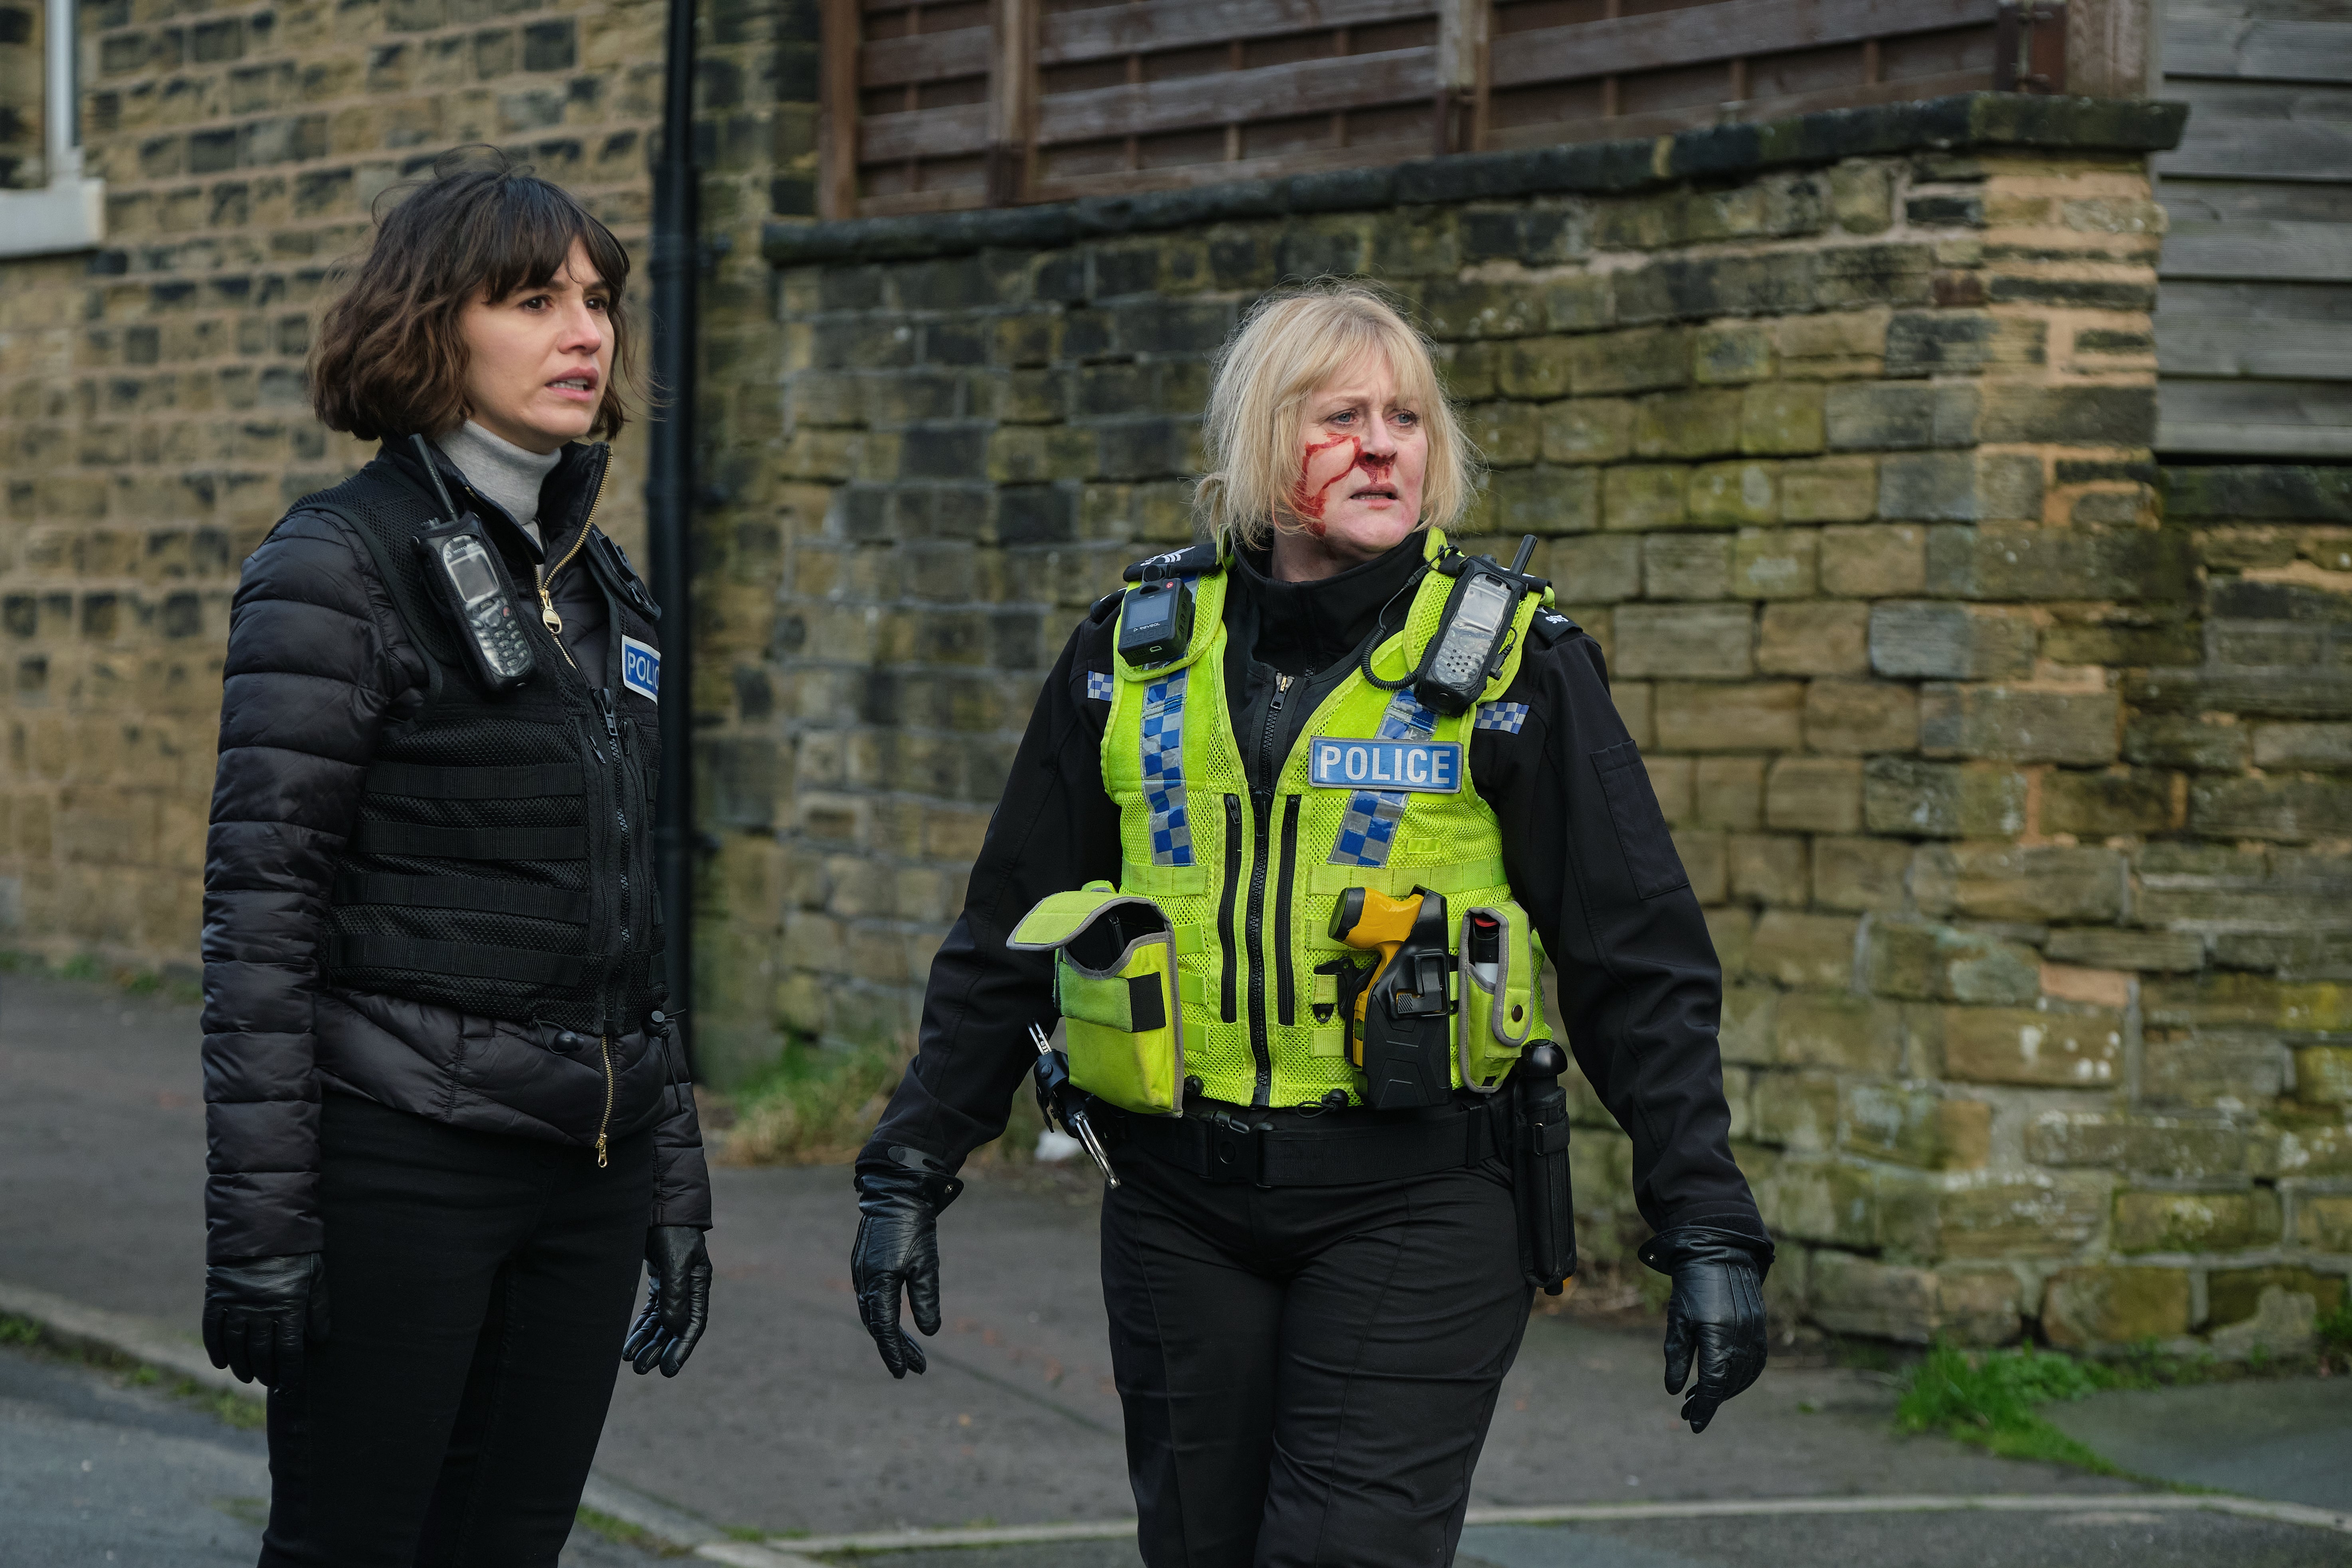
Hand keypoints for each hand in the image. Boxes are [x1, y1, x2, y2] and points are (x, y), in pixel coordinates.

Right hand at [202, 1253, 329, 1391]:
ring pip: (236, 1346)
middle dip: (266, 1372)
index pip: (289, 1350)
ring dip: (241, 1366)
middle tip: (269, 1381)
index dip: (289, 1371)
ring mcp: (236, 1305)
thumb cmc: (295, 1251)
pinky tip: (221, 1363)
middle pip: (261, 1352)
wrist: (261, 1225)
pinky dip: (216, 1350)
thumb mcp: (315, 1275)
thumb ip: (318, 1307)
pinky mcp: (217, 1297)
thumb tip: (319, 1338)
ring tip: (247, 1377)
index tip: (289, 1385)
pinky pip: (213, 1330)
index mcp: (289, 1305)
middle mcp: (260, 1310)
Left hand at [623, 1226, 711, 1376]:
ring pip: (660, 1321)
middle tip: (642, 1369)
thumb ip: (674, 1295)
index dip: (681, 1349)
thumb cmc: (670, 1230)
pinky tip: (630, 1342)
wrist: (656, 1202)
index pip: (693, 1325)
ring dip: (648, 1341)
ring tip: (632, 1361)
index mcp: (698, 1284)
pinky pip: (650, 1310)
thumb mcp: (674, 1261)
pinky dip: (641, 1326)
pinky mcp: (658, 1278)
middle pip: (674, 1327)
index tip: (667, 1370)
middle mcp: (687, 1287)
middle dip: (660, 1349)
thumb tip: (676, 1330)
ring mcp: (672, 1283)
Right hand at [851, 1149, 962, 1379]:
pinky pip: (871, 1298)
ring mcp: (861, 1272)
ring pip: (873, 1313)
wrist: (897, 1192)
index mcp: (878, 1283)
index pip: (885, 1329)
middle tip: (918, 1367)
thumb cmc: (914, 1227)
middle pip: (878, 1326)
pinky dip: (883, 1314)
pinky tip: (896, 1320)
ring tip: (912, 1351)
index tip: (907, 1373)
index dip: (895, 1353)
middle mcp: (864, 1281)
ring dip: (891, 1334)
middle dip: (897, 1348)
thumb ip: (925, 1299)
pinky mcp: (864, 1264)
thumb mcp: (926, 1264)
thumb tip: (929, 1332)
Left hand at [1638, 1226, 1770, 1433]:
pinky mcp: (1761, 1328)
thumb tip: (1674, 1391)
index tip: (1694, 1425)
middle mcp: (1742, 1336)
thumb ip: (1676, 1356)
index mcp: (1718, 1335)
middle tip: (1688, 1410)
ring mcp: (1755, 1332)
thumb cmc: (1691, 1286)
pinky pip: (1756, 1363)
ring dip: (1726, 1391)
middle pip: (1729, 1383)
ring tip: (1701, 1397)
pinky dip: (1742, 1377)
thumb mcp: (1677, 1320)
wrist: (1718, 1253)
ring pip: (1745, 1375)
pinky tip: (1725, 1382)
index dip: (1704, 1406)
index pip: (1713, 1383)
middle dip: (1710, 1401)